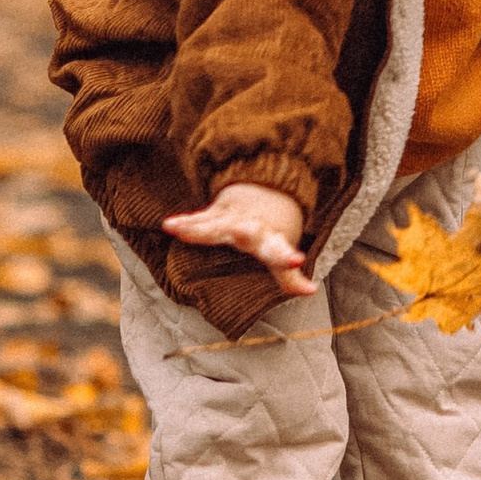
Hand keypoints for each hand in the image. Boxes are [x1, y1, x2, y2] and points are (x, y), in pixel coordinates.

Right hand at [161, 181, 314, 296]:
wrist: (267, 188)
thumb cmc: (273, 229)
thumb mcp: (281, 251)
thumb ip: (290, 277)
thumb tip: (310, 291)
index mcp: (270, 240)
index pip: (279, 251)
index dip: (287, 258)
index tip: (297, 260)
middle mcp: (251, 228)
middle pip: (246, 232)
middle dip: (244, 233)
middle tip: (243, 231)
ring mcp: (231, 218)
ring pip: (215, 224)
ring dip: (201, 229)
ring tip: (185, 232)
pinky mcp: (215, 212)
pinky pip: (197, 219)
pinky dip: (184, 223)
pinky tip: (170, 226)